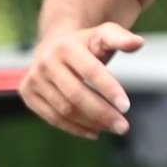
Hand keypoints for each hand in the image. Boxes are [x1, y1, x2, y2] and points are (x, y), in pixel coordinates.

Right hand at [18, 23, 142, 139]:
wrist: (54, 46)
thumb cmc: (87, 44)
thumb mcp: (104, 34)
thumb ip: (121, 38)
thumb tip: (138, 43)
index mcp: (66, 47)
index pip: (91, 71)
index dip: (109, 89)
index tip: (126, 107)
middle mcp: (45, 62)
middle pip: (76, 95)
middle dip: (102, 113)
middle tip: (123, 127)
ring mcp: (33, 79)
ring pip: (64, 110)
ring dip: (91, 123)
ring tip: (113, 128)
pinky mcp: (28, 94)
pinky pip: (52, 118)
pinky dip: (75, 128)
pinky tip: (95, 131)